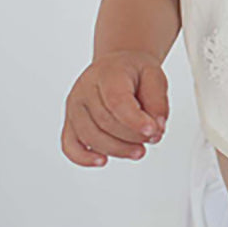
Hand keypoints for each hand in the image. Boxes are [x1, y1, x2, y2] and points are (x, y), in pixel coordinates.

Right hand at [62, 50, 168, 166]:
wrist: (117, 65)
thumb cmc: (134, 72)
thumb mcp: (155, 76)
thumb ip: (158, 101)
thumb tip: (157, 128)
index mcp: (107, 74)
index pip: (117, 101)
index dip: (135, 120)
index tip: (153, 132)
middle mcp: (85, 89)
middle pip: (105, 122)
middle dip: (132, 136)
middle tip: (154, 138)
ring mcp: (74, 107)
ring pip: (90, 136)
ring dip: (117, 149)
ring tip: (139, 151)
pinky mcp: (70, 123)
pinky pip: (69, 145)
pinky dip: (83, 158)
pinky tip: (102, 160)